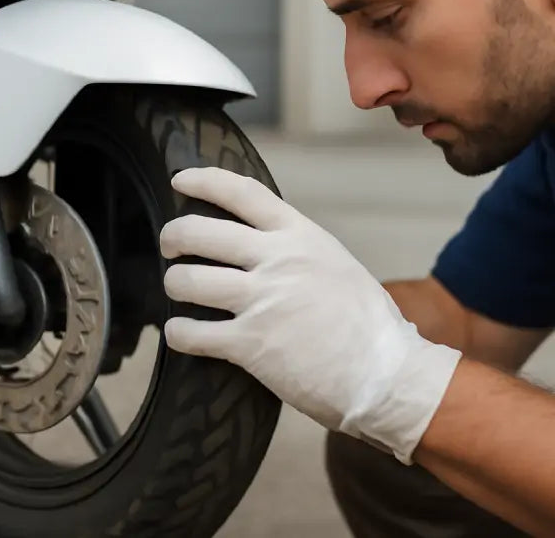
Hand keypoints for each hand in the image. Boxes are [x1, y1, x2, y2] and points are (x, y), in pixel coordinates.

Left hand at [159, 167, 461, 463]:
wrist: (385, 375)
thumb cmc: (367, 325)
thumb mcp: (336, 265)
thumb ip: (297, 251)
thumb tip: (262, 248)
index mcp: (300, 237)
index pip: (242, 193)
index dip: (204, 180)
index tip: (180, 179)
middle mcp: (278, 261)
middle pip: (200, 232)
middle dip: (173, 236)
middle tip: (169, 246)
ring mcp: (262, 301)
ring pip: (186, 280)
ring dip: (173, 285)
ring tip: (178, 292)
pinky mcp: (250, 344)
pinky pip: (191, 333)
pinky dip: (178, 333)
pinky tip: (181, 334)